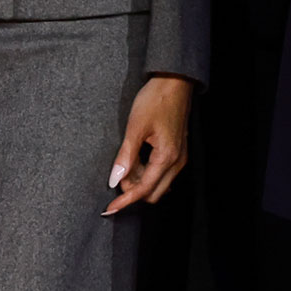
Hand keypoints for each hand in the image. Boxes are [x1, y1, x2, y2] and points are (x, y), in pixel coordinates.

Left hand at [104, 75, 192, 214]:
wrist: (174, 82)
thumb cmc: (156, 100)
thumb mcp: (135, 127)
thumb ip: (125, 156)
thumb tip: (115, 180)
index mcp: (167, 157)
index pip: (144, 190)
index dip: (126, 200)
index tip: (110, 208)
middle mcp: (177, 162)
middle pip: (154, 193)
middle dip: (134, 191)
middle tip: (117, 177)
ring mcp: (180, 157)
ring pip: (158, 184)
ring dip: (140, 181)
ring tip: (125, 163)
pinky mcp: (178, 151)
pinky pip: (162, 173)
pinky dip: (147, 173)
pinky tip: (136, 159)